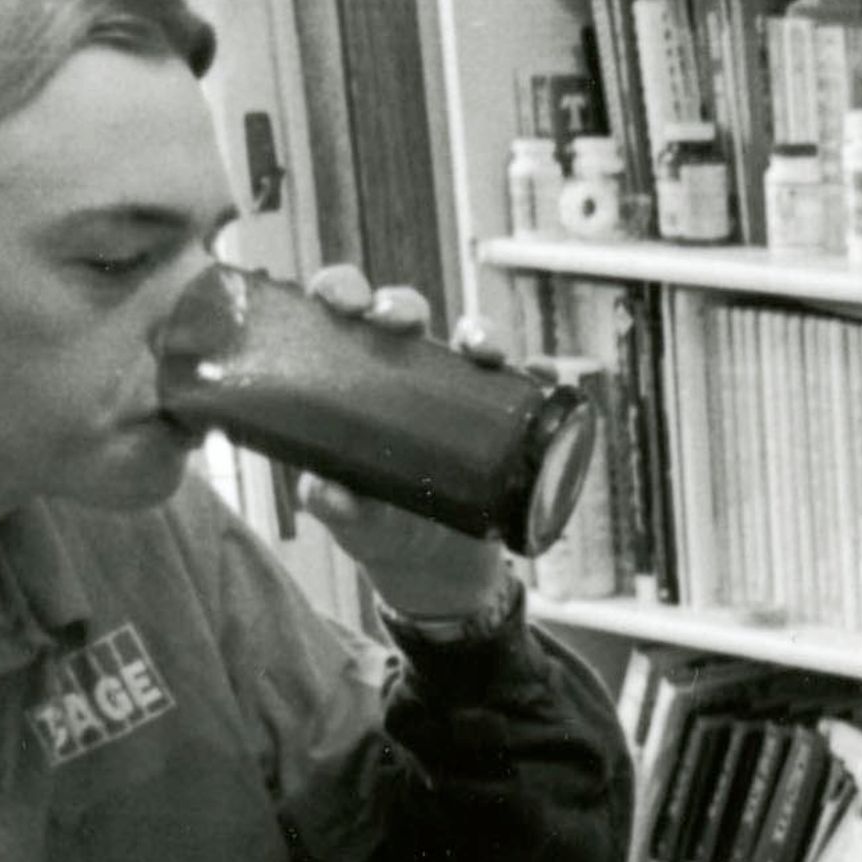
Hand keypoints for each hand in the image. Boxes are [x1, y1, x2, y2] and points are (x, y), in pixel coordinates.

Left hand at [291, 266, 521, 628]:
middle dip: (404, 304)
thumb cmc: (380, 529)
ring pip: (473, 339)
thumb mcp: (354, 520)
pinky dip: (538, 373)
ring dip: (481, 330)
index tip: (341, 299)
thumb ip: (337, 506)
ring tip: (483, 350)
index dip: (341, 291)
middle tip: (401, 321)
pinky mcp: (507, 421)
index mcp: (356, 380)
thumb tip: (322, 492)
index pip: (343, 319)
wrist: (436, 569)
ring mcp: (461, 395)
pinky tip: (539, 375)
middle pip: (407, 315)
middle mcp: (408, 375)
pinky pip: (529, 386)